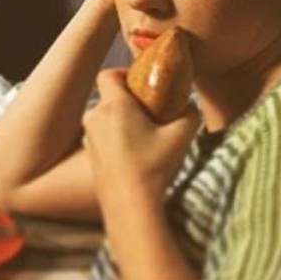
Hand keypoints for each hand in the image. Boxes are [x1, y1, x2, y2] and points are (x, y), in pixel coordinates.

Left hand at [82, 68, 200, 219]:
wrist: (129, 205)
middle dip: (127, 100)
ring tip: (144, 135)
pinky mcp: (89, 156)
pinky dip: (114, 138)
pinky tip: (134, 153)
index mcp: (114, 105)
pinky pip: (101, 137)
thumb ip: (190, 114)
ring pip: (104, 118)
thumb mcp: (181, 136)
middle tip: (150, 111)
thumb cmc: (153, 166)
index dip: (123, 73)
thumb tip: (191, 107)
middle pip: (108, 97)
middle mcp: (95, 117)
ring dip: (121, 120)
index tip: (142, 84)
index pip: (108, 74)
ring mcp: (89, 138)